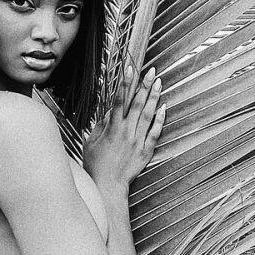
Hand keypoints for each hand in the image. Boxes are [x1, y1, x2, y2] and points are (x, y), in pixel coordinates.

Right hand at [82, 64, 165, 190]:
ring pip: (148, 115)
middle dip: (144, 85)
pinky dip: (159, 119)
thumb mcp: (91, 141)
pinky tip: (163, 107)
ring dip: (154, 97)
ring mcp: (137, 141)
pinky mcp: (145, 151)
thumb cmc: (95, 164)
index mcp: (112, 128)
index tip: (129, 69)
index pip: (119, 100)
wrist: (107, 185)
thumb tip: (110, 111)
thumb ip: (101, 124)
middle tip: (151, 71)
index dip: (124, 83)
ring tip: (159, 83)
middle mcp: (126, 132)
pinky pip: (155, 132)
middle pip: (137, 104)